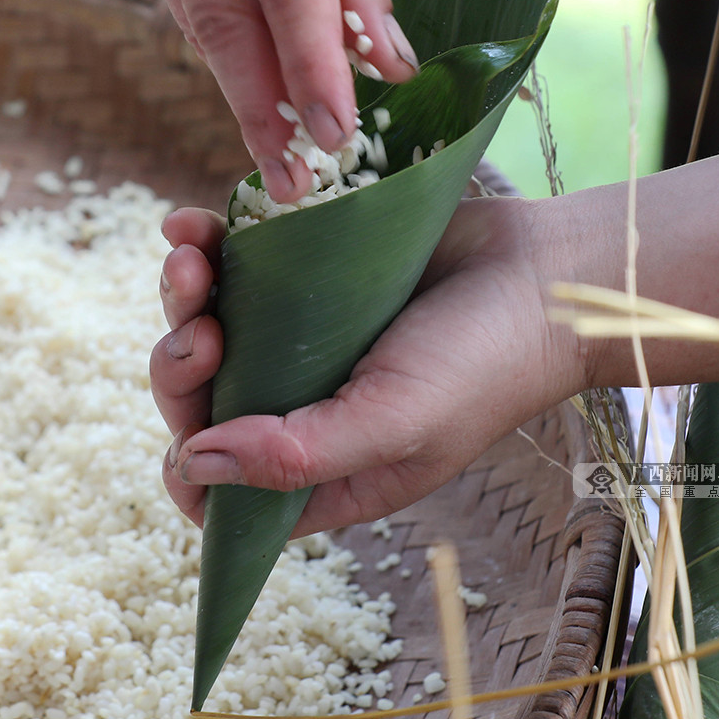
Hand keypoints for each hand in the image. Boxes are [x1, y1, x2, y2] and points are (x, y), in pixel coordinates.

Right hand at [118, 0, 417, 203]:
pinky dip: (223, 40)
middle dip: (262, 108)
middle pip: (224, 17)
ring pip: (196, 14)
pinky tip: (255, 84)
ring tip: (279, 151)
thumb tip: (384, 66)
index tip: (339, 138)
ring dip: (240, 86)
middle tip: (294, 183)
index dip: (313, 70)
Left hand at [152, 199, 587, 535]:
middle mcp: (302, 405)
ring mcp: (299, 335)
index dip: (191, 470)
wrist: (538, 269)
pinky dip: (203, 246)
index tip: (186, 433)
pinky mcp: (306, 272)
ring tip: (192, 259)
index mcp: (322, 468)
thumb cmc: (481, 364)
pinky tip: (188, 224)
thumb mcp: (395, 426)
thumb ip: (297, 456)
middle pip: (203, 401)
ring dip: (181, 299)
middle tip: (204, 332)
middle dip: (180, 368)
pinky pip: (234, 265)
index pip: (225, 493)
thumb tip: (192, 464)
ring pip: (208, 326)